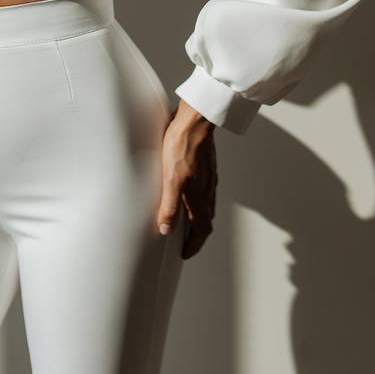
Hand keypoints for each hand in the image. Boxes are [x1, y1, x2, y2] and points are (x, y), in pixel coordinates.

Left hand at [156, 100, 217, 259]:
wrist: (196, 120)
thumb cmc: (182, 146)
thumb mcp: (171, 178)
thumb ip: (169, 205)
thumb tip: (165, 229)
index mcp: (200, 197)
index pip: (201, 230)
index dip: (194, 245)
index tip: (185, 254)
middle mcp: (208, 190)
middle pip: (206, 220)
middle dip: (197, 236)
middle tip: (186, 243)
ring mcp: (209, 177)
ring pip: (207, 206)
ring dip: (198, 219)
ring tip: (186, 223)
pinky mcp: (206, 166)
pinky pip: (205, 192)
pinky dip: (198, 202)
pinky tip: (189, 193)